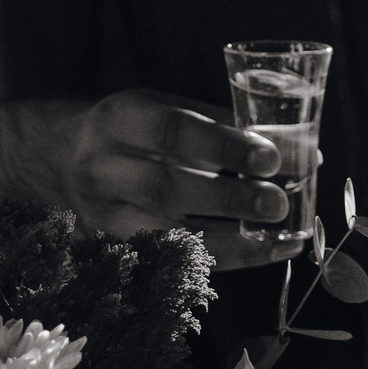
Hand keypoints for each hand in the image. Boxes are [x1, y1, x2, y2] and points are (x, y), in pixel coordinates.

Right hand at [65, 90, 295, 269]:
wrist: (66, 156)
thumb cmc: (137, 129)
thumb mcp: (170, 107)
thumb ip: (228, 126)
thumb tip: (301, 153)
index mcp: (120, 118)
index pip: (171, 131)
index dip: (223, 147)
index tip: (271, 159)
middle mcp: (102, 167)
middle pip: (163, 189)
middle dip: (227, 200)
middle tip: (278, 204)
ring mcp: (101, 213)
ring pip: (163, 236)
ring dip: (228, 241)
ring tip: (278, 240)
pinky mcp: (112, 247)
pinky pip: (169, 260)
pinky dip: (219, 259)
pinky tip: (259, 253)